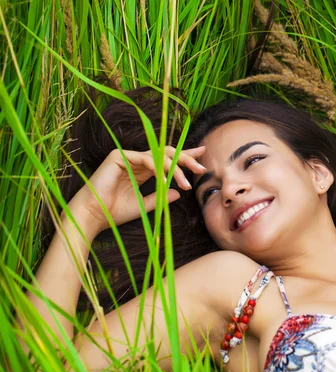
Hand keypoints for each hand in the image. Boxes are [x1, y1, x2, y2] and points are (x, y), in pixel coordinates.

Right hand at [68, 145, 206, 232]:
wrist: (95, 216)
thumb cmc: (116, 211)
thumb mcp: (145, 204)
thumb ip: (161, 197)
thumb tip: (179, 193)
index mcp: (143, 169)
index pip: (167, 159)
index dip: (185, 156)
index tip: (203, 154)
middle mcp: (137, 161)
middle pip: (166, 153)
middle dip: (186, 159)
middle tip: (201, 169)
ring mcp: (127, 156)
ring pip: (158, 156)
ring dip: (175, 169)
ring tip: (185, 183)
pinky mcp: (118, 156)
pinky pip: (145, 159)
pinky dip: (158, 169)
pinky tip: (166, 181)